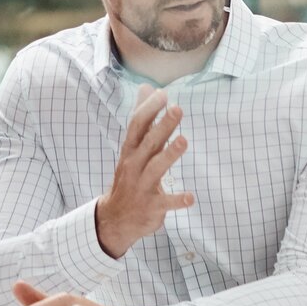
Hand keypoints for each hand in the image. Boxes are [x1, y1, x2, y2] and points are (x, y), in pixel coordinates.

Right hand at [93, 87, 192, 257]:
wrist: (115, 218)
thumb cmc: (129, 177)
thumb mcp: (132, 148)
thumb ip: (142, 119)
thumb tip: (146, 87)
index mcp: (130, 151)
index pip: (137, 126)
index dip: (149, 109)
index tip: (162, 94)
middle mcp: (134, 166)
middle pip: (148, 143)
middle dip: (163, 126)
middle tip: (178, 109)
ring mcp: (142, 187)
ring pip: (155, 169)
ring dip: (169, 155)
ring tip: (184, 141)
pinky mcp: (151, 206)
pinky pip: (165, 203)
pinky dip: (177, 200)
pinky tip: (190, 197)